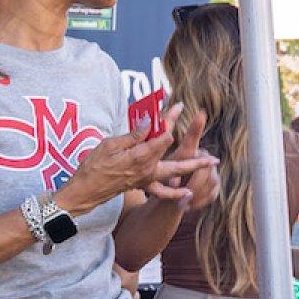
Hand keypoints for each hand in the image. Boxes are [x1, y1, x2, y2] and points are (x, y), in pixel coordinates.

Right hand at [57, 103, 217, 215]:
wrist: (85, 192)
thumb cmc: (93, 166)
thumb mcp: (109, 145)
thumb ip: (132, 135)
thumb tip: (149, 122)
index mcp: (140, 155)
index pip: (163, 134)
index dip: (170, 119)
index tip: (177, 106)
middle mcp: (148, 168)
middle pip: (175, 151)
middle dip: (191, 138)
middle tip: (204, 127)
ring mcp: (147, 178)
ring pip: (176, 171)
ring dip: (195, 165)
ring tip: (213, 161)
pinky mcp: (143, 185)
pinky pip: (163, 191)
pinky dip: (176, 192)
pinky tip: (188, 193)